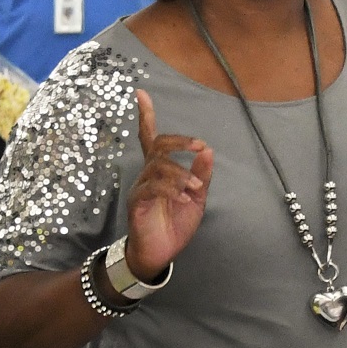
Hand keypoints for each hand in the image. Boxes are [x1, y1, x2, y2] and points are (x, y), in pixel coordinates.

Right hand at [124, 92, 213, 275]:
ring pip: (158, 166)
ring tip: (195, 187)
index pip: (150, 137)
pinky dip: (172, 189)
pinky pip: (154, 187)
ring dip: (181, 173)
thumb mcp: (196, 198)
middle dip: (179, 141)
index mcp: (160, 171)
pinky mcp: (138, 202)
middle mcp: (147, 174)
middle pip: (158, 145)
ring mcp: (141, 187)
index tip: (140, 93)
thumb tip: (208, 150)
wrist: (160, 253)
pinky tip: (183, 198)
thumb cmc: (174, 224)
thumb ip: (201, 175)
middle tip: (199, 146)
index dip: (145, 116)